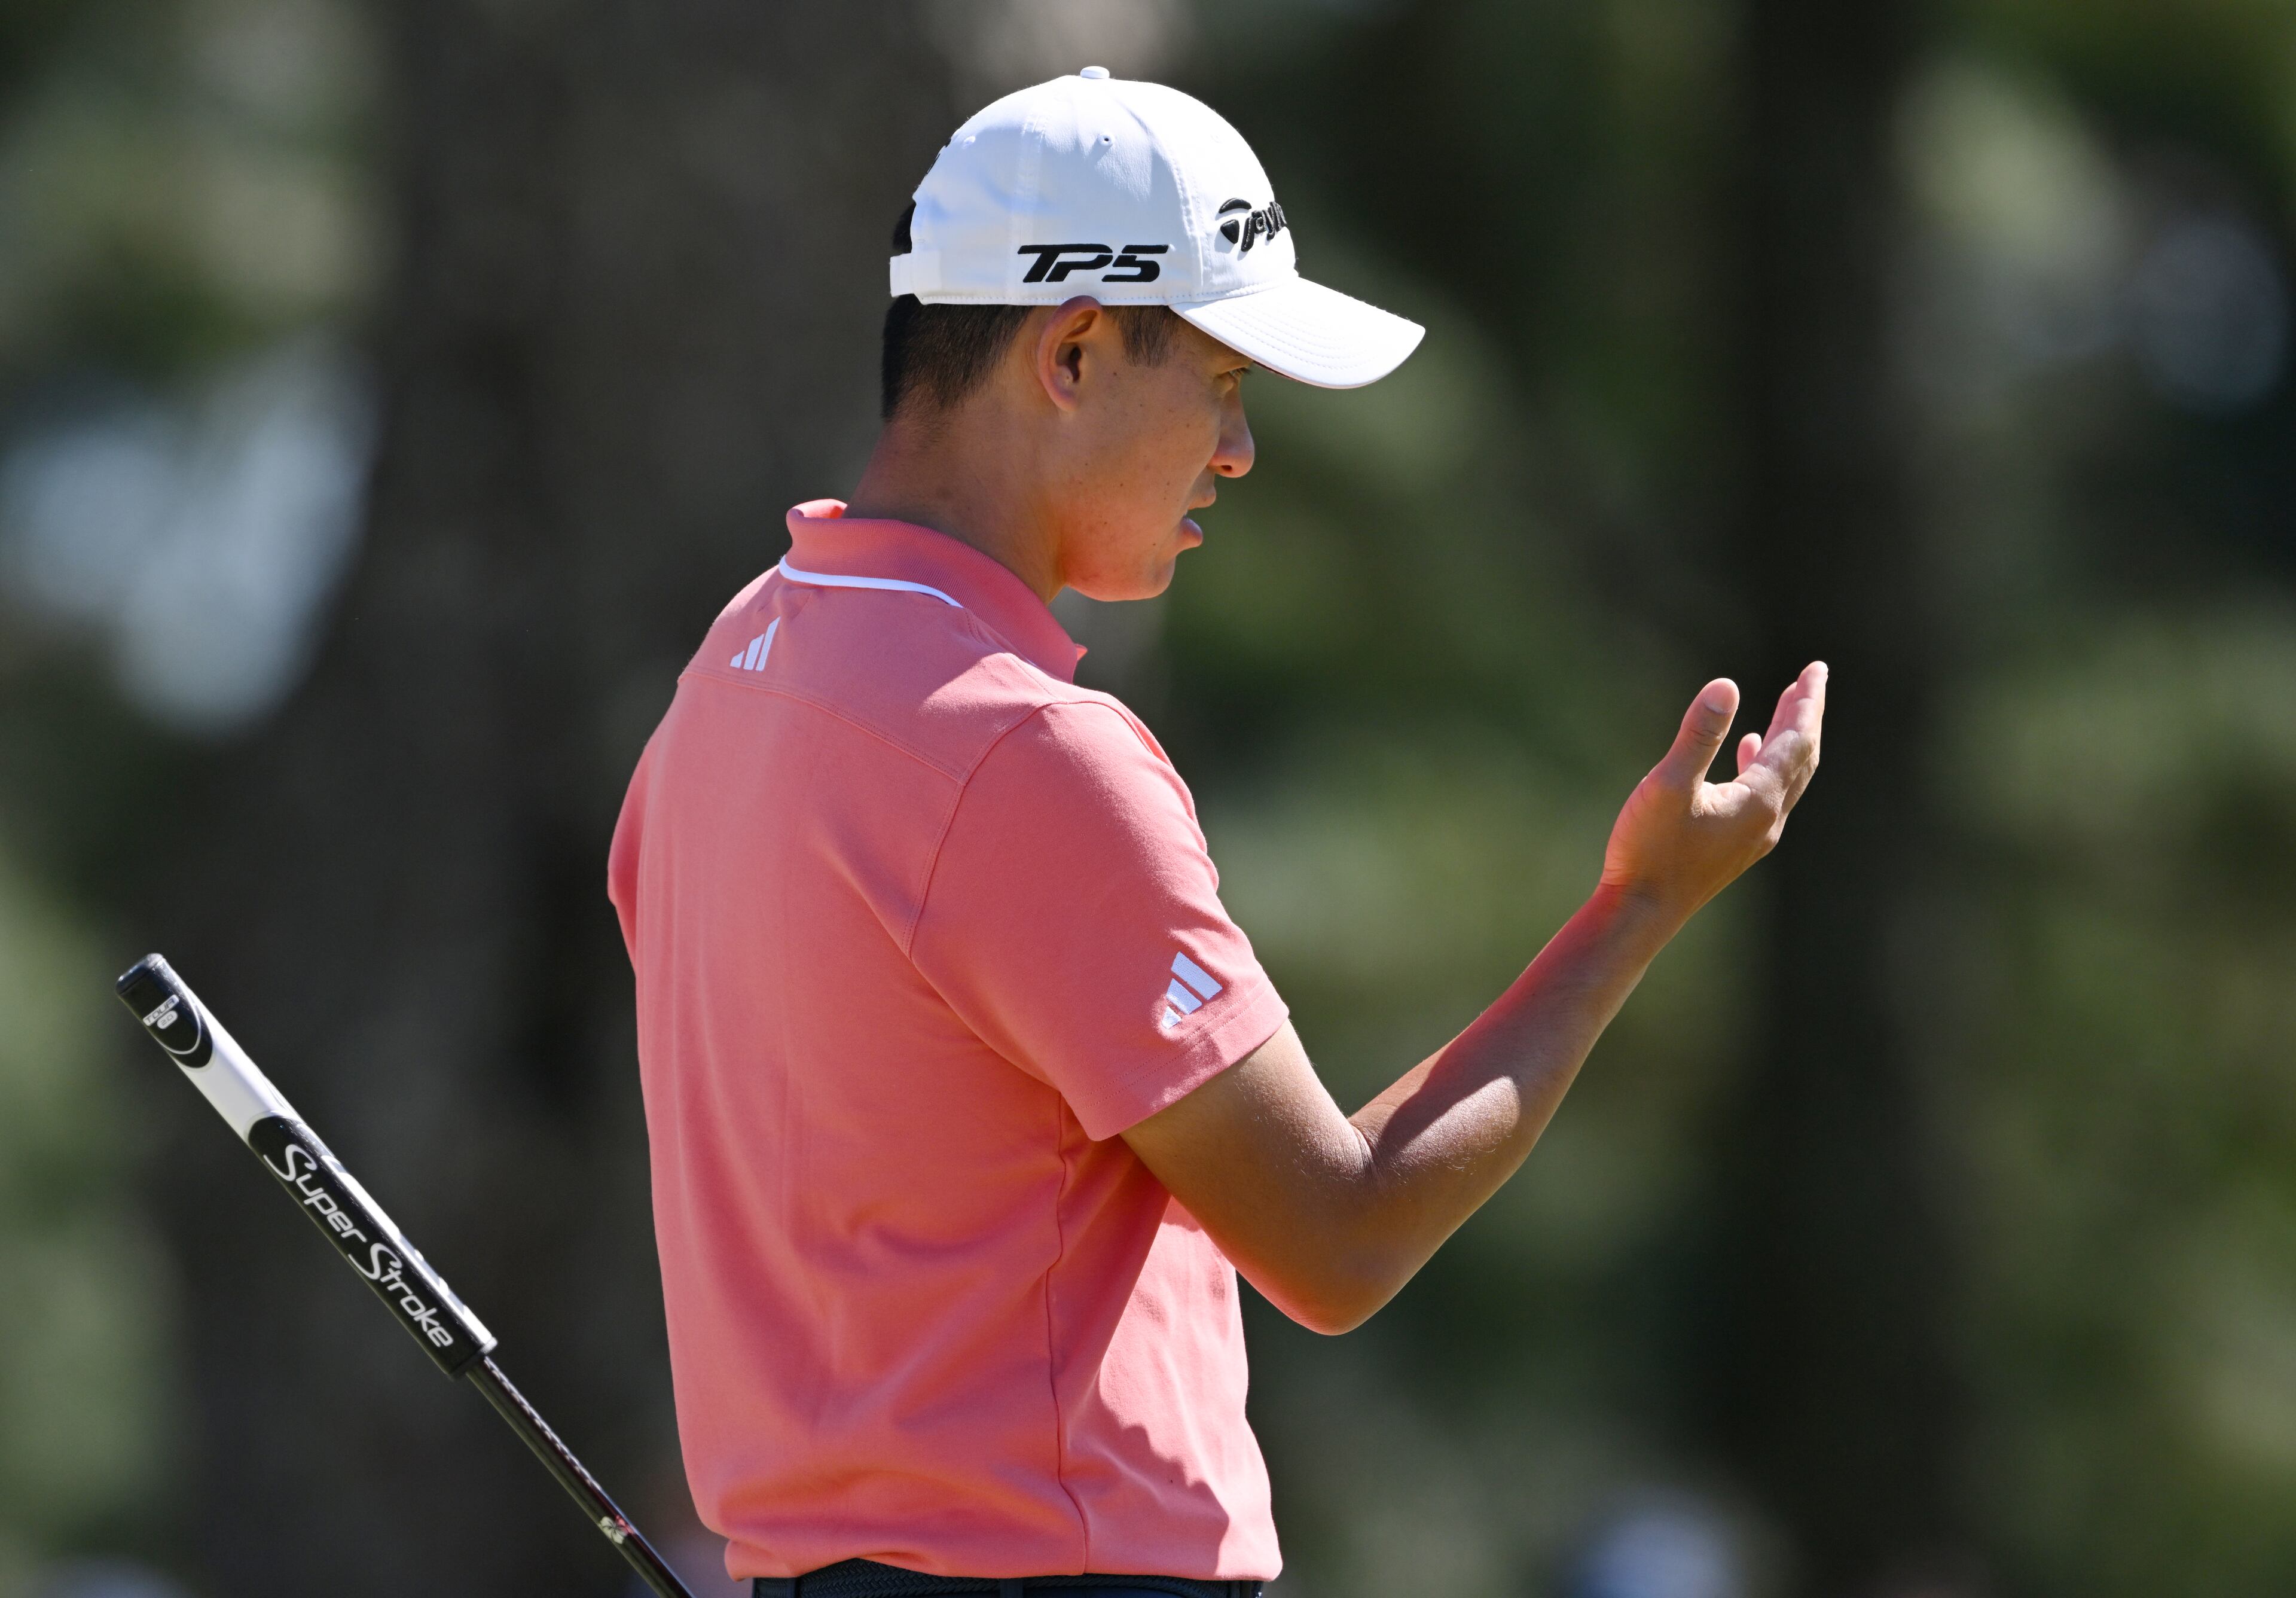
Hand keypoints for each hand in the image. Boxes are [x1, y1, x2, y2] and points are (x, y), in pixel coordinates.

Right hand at [1599, 662, 1826, 926]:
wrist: (1641, 912)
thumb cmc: (1649, 849)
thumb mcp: (1668, 785)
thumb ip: (1698, 735)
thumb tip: (1727, 686)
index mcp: (1758, 800)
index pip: (1797, 741)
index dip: (1808, 702)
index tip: (1817, 669)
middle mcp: (1767, 819)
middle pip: (1801, 758)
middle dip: (1806, 717)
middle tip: (1810, 681)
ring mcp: (1754, 836)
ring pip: (1787, 778)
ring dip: (1789, 741)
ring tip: (1788, 708)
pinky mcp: (1736, 846)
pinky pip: (1767, 796)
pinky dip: (1765, 766)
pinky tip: (1747, 752)